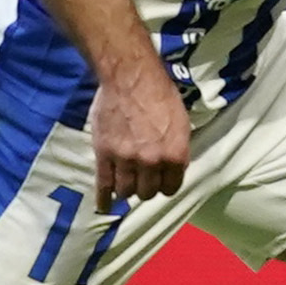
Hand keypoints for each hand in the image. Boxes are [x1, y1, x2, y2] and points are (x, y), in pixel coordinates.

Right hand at [86, 62, 189, 209]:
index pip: (171, 188)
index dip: (165, 184)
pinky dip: (104, 199)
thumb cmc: (160, 93)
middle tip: (142, 179)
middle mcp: (152, 162)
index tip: (161, 180)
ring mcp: (126, 161)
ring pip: (126, 191)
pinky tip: (104, 207)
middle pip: (148, 192)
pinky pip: (104, 185)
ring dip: (127, 189)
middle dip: (146, 187)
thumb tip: (172, 165)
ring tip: (126, 183)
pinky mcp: (104, 155)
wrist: (130, 77)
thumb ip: (176, 148)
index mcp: (175, 155)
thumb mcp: (181, 122)